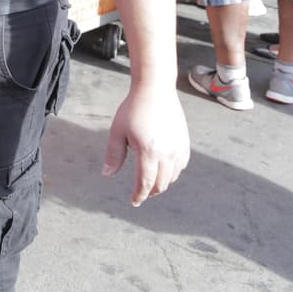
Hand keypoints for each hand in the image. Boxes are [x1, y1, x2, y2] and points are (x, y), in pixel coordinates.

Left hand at [102, 84, 190, 205]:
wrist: (155, 90)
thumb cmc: (133, 109)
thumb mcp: (117, 131)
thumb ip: (113, 155)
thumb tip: (107, 174)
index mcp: (148, 152)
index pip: (145, 183)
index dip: (139, 195)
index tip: (134, 202)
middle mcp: (167, 153)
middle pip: (161, 184)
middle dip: (150, 192)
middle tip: (141, 194)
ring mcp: (178, 148)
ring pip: (172, 177)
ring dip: (161, 184)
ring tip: (151, 183)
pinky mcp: (185, 142)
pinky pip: (181, 166)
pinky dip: (173, 173)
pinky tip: (164, 171)